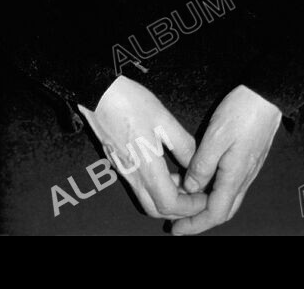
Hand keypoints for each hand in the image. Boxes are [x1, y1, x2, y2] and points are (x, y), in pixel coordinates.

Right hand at [78, 76, 207, 221]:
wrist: (98, 93)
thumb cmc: (131, 103)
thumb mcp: (164, 119)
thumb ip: (183, 145)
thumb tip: (195, 164)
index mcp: (146, 166)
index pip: (169, 204)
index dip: (190, 205)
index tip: (204, 196)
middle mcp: (132, 175)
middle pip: (156, 209)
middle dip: (179, 209)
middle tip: (196, 195)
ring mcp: (123, 171)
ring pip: (146, 199)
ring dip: (167, 199)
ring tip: (184, 181)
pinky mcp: (118, 164)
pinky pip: (139, 187)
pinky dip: (156, 189)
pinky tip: (166, 171)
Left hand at [171, 84, 281, 235]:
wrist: (266, 94)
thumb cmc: (241, 112)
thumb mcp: (216, 136)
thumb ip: (202, 165)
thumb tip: (190, 189)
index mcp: (236, 176)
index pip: (215, 213)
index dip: (195, 224)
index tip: (177, 229)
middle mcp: (244, 177)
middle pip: (223, 211)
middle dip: (200, 220)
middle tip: (179, 221)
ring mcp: (248, 169)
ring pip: (228, 198)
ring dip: (206, 206)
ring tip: (185, 202)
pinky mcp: (249, 159)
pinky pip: (231, 185)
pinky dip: (214, 191)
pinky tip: (202, 182)